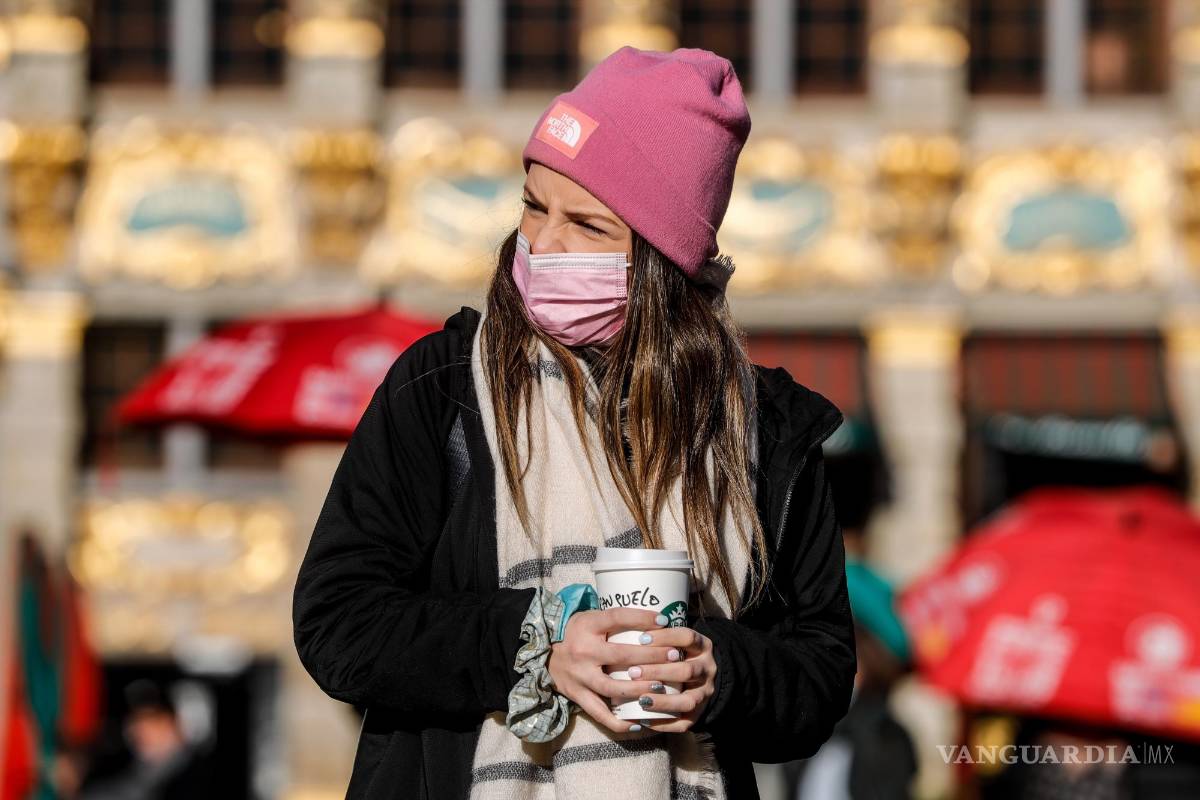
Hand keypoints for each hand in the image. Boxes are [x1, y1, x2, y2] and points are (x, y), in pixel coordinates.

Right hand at [547, 607, 673, 733]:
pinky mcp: (577, 695)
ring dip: (639, 689)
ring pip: (613, 687)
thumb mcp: (590, 618)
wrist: (543, 653)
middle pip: (621, 655)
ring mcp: (579, 676)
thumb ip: (615, 620)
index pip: (617, 617)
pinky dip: (619, 721)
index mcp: (586, 626)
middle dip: (652, 656)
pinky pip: (599, 713)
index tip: (665, 621)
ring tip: (660, 688)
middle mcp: (583, 651)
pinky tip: (638, 723)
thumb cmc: (576, 633)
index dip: (642, 618)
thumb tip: (656, 620)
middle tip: (675, 656)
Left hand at [623, 626, 716, 733]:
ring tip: (641, 700)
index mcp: (702, 647)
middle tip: (633, 672)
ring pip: (688, 700)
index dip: (666, 637)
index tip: (641, 638)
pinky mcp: (698, 714)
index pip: (688, 637)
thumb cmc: (677, 655)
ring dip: (663, 701)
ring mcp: (705, 693)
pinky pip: (683, 723)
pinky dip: (663, 723)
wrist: (700, 679)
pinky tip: (643, 721)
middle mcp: (707, 669)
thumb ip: (656, 638)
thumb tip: (618, 631)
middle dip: (658, 672)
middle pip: (686, 670)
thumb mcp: (675, 640)